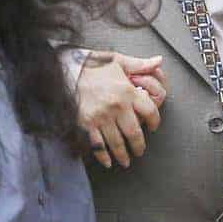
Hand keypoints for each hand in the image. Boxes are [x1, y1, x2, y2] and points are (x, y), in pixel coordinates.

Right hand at [76, 52, 166, 167]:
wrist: (64, 68)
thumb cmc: (90, 64)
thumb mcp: (117, 60)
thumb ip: (139, 64)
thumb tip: (158, 61)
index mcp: (127, 91)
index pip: (150, 111)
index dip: (155, 122)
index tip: (153, 127)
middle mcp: (116, 106)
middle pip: (134, 133)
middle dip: (139, 145)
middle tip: (139, 150)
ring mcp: (101, 117)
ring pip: (117, 142)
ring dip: (123, 154)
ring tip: (126, 160)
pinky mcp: (87, 123)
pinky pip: (97, 144)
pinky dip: (103, 156)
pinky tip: (107, 161)